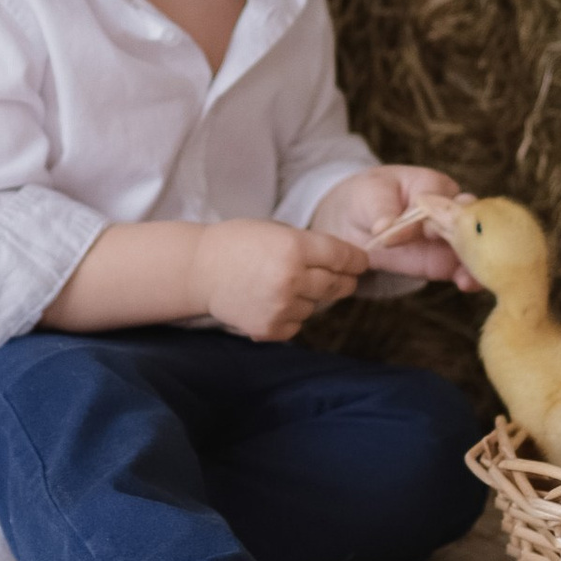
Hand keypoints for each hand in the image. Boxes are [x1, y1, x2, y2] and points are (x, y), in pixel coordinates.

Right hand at [190, 216, 370, 342]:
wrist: (199, 269)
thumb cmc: (239, 244)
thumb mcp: (277, 232)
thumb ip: (312, 247)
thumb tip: (351, 265)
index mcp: (295, 247)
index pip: (343, 258)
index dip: (357, 260)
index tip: (362, 263)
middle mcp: (291, 278)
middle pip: (338, 284)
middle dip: (342, 280)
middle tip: (336, 276)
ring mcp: (281, 306)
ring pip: (317, 306)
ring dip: (310, 297)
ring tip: (283, 285)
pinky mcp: (271, 328)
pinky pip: (298, 324)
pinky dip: (291, 314)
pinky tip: (271, 300)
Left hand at [313, 164, 472, 289]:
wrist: (358, 221)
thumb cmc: (370, 196)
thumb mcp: (370, 196)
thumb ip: (382, 211)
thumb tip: (385, 227)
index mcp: (432, 185)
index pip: (439, 201)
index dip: (432, 217)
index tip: (421, 232)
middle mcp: (449, 209)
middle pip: (468, 221)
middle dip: (466, 236)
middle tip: (458, 252)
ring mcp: (449, 237)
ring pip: (471, 247)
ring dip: (474, 261)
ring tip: (468, 277)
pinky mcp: (443, 261)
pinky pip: (461, 268)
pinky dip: (467, 276)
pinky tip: (467, 284)